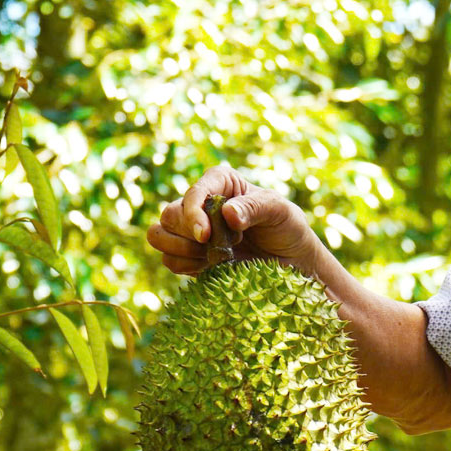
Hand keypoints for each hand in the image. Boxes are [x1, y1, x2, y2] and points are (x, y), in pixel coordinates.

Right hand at [147, 164, 323, 277]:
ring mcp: (192, 230)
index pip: (194, 192)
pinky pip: (169, 260)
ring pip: (159, 235)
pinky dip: (185, 266)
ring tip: (214, 256)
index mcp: (221, 183)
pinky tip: (210, 267)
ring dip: (180, 250)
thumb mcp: (280, 212)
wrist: (292, 262)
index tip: (205, 236)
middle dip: (189, 234)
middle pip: (170, 215)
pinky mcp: (190, 255)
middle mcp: (202, 203)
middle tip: (222, 246)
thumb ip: (255, 208)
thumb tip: (228, 213)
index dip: (193, 214)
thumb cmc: (288, 228)